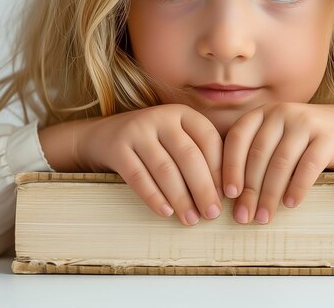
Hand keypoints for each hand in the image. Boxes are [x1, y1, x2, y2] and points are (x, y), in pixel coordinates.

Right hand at [78, 104, 223, 226]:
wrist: (105, 134)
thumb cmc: (154, 142)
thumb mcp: (177, 136)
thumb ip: (200, 153)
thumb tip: (226, 191)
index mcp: (182, 113)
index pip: (208, 139)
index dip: (220, 168)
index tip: (228, 195)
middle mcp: (161, 117)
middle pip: (188, 155)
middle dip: (203, 188)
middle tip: (212, 214)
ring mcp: (137, 131)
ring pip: (165, 168)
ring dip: (181, 198)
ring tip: (191, 220)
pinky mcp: (118, 148)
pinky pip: (138, 177)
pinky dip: (154, 197)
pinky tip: (166, 212)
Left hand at [221, 103, 333, 223]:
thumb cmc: (311, 141)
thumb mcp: (281, 137)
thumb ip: (259, 152)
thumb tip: (233, 193)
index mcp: (265, 113)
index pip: (238, 138)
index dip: (230, 166)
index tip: (227, 195)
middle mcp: (283, 112)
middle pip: (258, 154)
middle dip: (249, 189)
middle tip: (243, 216)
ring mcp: (306, 122)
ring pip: (280, 162)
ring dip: (269, 194)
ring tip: (264, 218)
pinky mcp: (328, 137)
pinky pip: (307, 165)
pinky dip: (297, 187)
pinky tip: (290, 205)